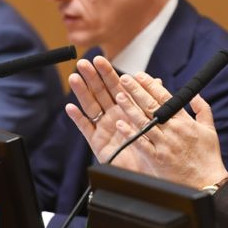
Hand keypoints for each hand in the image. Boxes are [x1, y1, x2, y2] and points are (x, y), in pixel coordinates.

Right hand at [66, 57, 155, 173]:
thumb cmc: (150, 144)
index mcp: (125, 107)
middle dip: (91, 77)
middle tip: (83, 63)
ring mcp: (103, 127)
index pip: (114, 85)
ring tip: (74, 78)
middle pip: (99, 92)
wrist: (150, 169)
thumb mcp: (154, 120)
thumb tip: (157, 80)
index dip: (106, 72)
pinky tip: (70, 108)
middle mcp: (112, 115)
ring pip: (90, 106)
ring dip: (82, 92)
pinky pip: (86, 129)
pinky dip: (78, 118)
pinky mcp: (98, 143)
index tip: (99, 59)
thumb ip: (152, 99)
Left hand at [113, 71, 227, 188]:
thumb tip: (195, 94)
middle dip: (137, 90)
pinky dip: (130, 133)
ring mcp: (164, 144)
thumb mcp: (210, 130)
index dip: (151, 85)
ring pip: (144, 122)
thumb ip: (202, 109)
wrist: (207, 183)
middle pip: (151, 106)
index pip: (165, 97)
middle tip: (125, 78)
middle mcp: (173, 130)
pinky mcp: (157, 159)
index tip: (140, 75)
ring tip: (119, 96)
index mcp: (185, 121)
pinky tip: (120, 124)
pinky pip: (141, 144)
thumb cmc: (208, 158)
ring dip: (130, 108)